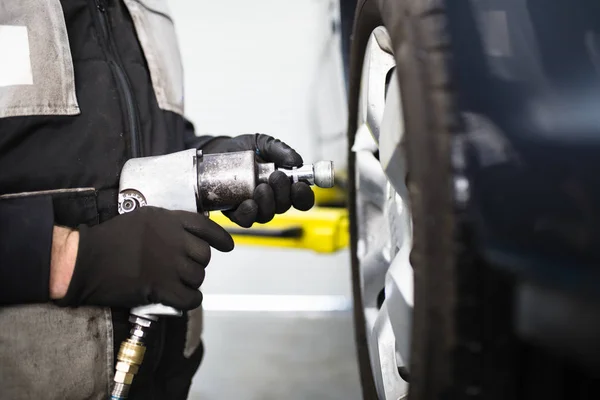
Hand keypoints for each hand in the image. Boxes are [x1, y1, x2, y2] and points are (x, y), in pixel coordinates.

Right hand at [54, 207, 233, 309]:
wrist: (85, 260)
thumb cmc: (109, 239)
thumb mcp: (141, 219)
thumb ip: (167, 224)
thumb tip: (187, 235)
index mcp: (168, 219)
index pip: (206, 226)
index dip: (220, 238)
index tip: (228, 246)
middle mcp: (173, 239)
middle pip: (203, 256)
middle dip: (197, 264)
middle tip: (181, 270)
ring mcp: (168, 264)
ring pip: (198, 277)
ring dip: (190, 283)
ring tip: (174, 283)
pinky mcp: (160, 287)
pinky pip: (190, 298)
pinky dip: (189, 300)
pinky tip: (180, 298)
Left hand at [202, 134, 314, 226]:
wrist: (216, 151)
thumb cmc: (242, 149)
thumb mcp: (262, 143)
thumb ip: (280, 149)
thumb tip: (296, 161)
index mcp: (283, 184)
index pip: (301, 198)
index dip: (304, 196)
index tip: (299, 185)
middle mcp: (271, 198)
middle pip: (284, 206)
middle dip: (283, 193)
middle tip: (277, 176)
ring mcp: (254, 206)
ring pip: (267, 215)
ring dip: (267, 204)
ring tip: (261, 188)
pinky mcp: (236, 211)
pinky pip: (245, 220)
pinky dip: (249, 213)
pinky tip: (249, 203)